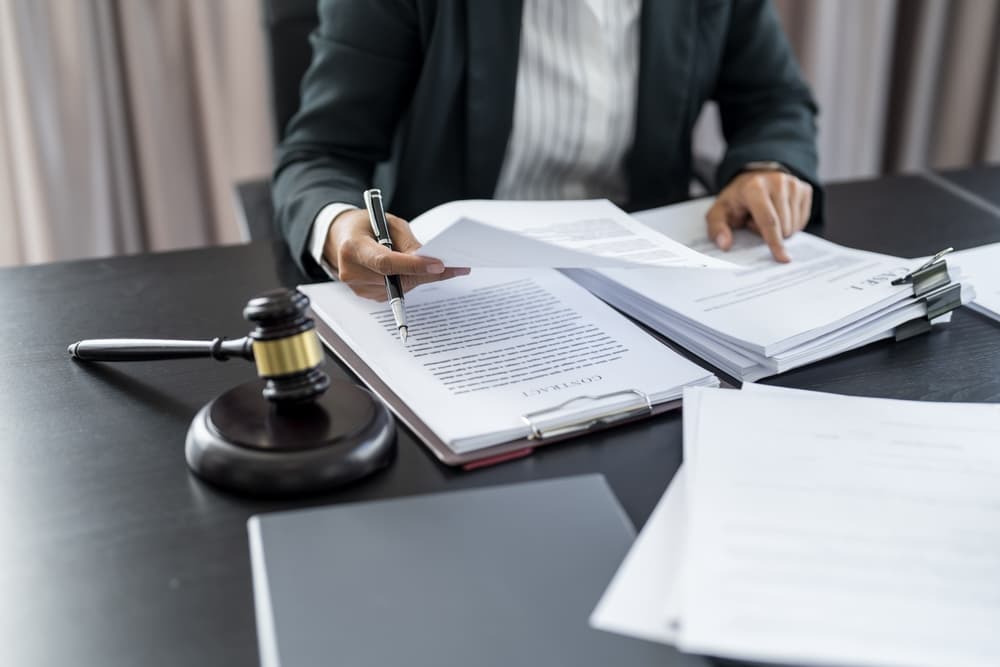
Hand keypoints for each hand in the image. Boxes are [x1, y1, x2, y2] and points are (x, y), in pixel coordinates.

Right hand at [324, 209, 469, 300]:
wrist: (341, 238)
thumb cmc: (366, 226)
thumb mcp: (387, 223)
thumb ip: (407, 241)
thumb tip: (430, 260)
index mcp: (353, 247)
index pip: (386, 262)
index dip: (413, 266)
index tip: (439, 265)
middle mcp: (351, 271)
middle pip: (396, 278)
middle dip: (426, 272)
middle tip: (455, 268)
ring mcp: (357, 287)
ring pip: (400, 287)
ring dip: (419, 277)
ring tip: (431, 265)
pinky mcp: (365, 296)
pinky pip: (395, 293)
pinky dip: (409, 281)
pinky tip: (413, 271)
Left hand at [706, 170, 812, 262]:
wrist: (753, 180)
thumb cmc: (736, 200)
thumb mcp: (719, 212)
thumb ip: (717, 229)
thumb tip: (725, 245)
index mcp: (754, 187)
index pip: (769, 221)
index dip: (775, 242)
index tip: (782, 258)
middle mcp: (777, 182)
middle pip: (784, 226)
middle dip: (770, 234)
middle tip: (754, 222)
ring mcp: (793, 184)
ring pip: (794, 225)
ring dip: (780, 229)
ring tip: (765, 216)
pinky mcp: (805, 188)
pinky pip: (803, 220)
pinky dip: (791, 224)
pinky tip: (779, 213)